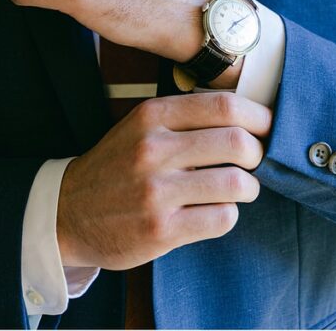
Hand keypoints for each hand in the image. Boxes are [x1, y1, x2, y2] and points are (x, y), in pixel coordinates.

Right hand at [57, 92, 271, 268]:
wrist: (68, 211)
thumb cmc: (118, 163)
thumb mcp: (143, 125)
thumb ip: (187, 116)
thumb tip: (249, 116)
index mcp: (153, 116)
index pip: (225, 106)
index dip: (258, 116)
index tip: (267, 126)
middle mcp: (154, 149)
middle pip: (238, 142)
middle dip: (257, 153)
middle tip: (254, 160)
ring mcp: (157, 192)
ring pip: (236, 183)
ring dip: (249, 187)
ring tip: (239, 188)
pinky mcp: (160, 230)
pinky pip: (221, 218)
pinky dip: (228, 214)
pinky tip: (216, 210)